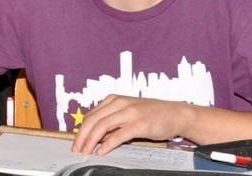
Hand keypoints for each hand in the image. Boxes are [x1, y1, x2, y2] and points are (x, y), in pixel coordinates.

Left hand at [72, 95, 191, 155]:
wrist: (175, 113)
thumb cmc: (151, 114)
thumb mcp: (128, 111)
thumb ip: (112, 120)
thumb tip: (95, 135)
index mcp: (114, 99)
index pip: (91, 115)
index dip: (81, 129)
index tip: (76, 141)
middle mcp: (119, 103)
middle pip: (93, 120)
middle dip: (81, 136)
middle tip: (76, 149)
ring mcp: (129, 113)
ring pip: (102, 126)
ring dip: (91, 141)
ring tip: (85, 151)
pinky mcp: (138, 124)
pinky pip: (118, 135)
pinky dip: (107, 144)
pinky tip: (101, 151)